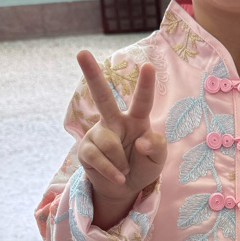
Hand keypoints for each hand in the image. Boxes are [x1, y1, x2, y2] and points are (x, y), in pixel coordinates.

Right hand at [76, 50, 166, 205]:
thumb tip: (139, 141)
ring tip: (125, 169)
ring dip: (120, 161)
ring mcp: (98, 133)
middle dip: (91, 74)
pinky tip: (118, 176)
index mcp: (136, 120)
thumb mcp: (158, 159)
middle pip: (102, 96)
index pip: (142, 101)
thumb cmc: (143, 166)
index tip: (148, 66)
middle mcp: (115, 121)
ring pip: (108, 142)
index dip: (146, 84)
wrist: (125, 188)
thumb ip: (156, 147)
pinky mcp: (86, 149)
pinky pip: (98, 158)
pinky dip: (111, 171)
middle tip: (81, 52)